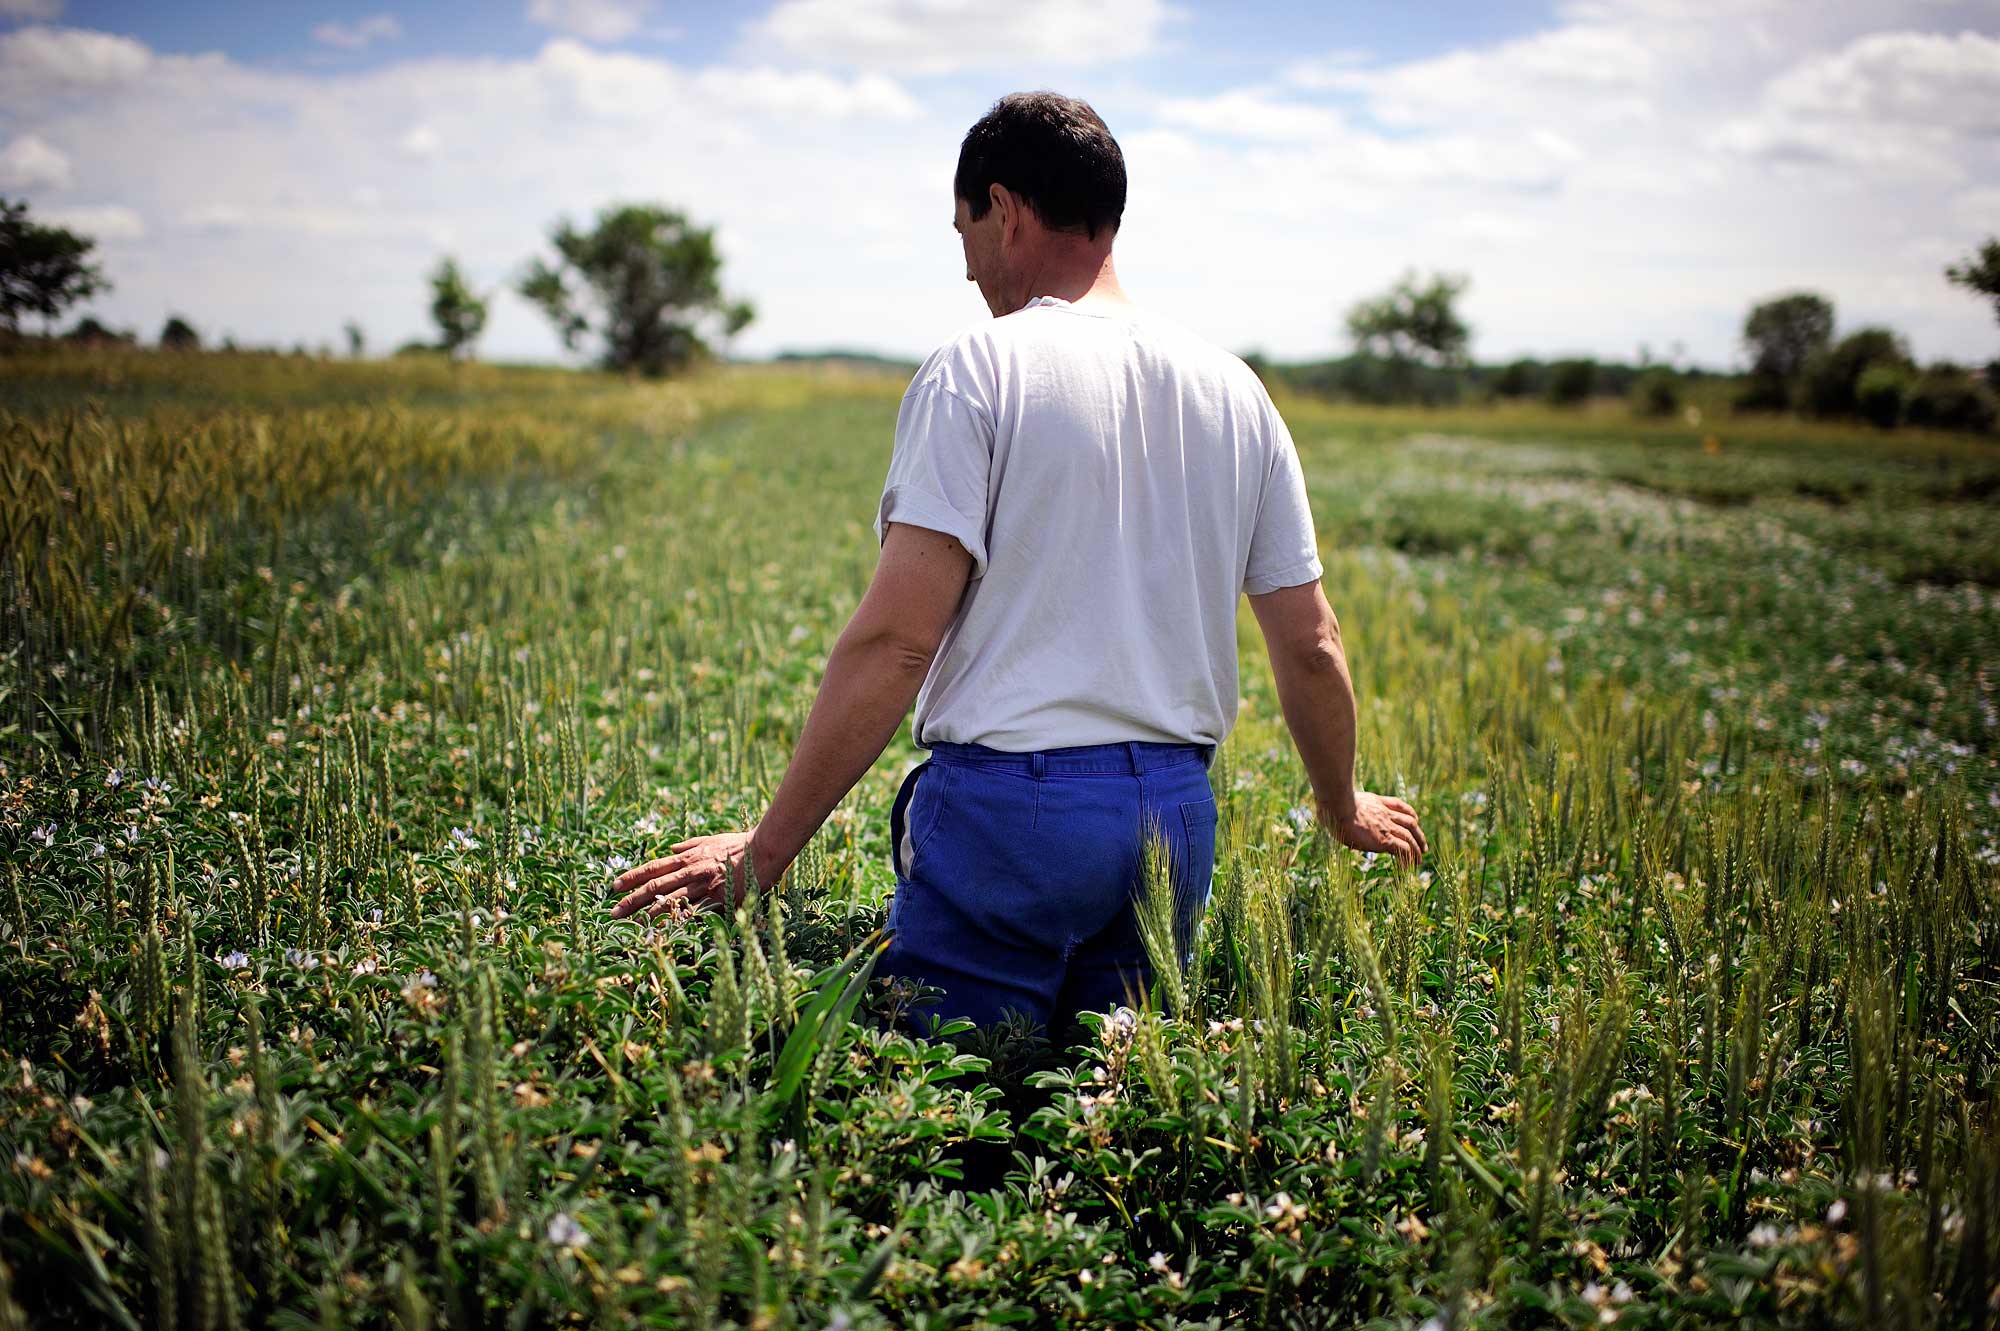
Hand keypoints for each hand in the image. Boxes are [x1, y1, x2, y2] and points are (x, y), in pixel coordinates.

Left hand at [609, 830, 767, 920]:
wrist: (765, 849)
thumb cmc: (740, 845)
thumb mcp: (711, 839)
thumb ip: (689, 845)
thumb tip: (670, 849)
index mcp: (688, 857)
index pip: (653, 867)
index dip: (632, 877)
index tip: (614, 886)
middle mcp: (691, 870)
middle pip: (655, 885)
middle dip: (632, 899)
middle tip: (613, 912)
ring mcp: (703, 884)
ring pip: (671, 899)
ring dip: (649, 913)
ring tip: (632, 925)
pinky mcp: (717, 897)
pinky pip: (695, 910)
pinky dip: (680, 919)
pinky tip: (666, 929)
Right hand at [1323, 791, 1426, 864]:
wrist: (1338, 807)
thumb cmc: (1331, 805)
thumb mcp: (1341, 802)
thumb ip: (1342, 807)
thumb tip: (1325, 812)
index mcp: (1377, 802)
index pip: (1400, 806)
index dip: (1410, 815)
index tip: (1415, 822)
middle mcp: (1385, 813)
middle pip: (1411, 823)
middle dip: (1419, 835)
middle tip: (1423, 846)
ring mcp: (1387, 826)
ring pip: (1410, 837)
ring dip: (1417, 849)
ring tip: (1419, 859)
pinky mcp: (1385, 839)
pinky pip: (1403, 850)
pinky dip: (1408, 858)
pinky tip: (1408, 867)